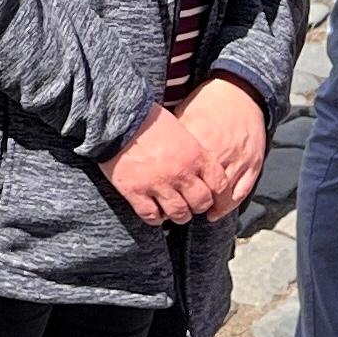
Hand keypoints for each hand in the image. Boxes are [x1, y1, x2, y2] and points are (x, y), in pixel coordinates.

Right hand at [105, 103, 225, 226]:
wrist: (117, 118)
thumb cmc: (148, 119)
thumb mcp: (180, 130)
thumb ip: (192, 152)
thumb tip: (199, 169)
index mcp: (195, 155)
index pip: (219, 185)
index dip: (220, 198)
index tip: (215, 203)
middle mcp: (180, 172)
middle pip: (200, 203)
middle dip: (198, 207)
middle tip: (191, 205)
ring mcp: (158, 183)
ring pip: (178, 213)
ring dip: (178, 215)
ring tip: (173, 212)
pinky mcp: (135, 191)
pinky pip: (151, 215)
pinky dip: (155, 218)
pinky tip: (154, 212)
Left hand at [174, 79, 268, 217]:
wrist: (240, 91)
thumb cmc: (207, 103)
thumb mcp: (184, 115)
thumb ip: (174, 138)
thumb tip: (153, 153)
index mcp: (201, 139)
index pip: (186, 173)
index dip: (174, 188)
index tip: (164, 197)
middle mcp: (222, 151)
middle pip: (205, 188)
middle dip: (191, 202)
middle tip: (180, 210)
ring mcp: (240, 158)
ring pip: (225, 195)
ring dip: (211, 208)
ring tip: (199, 213)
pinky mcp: (254, 162)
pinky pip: (243, 190)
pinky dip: (230, 204)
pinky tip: (219, 211)